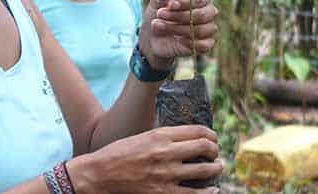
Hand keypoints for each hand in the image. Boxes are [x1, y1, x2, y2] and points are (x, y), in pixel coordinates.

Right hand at [78, 125, 221, 192]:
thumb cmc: (119, 153)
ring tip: (216, 168)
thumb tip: (185, 139)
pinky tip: (213, 190)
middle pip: (204, 147)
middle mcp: (166, 152)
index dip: (211, 134)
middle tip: (215, 154)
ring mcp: (166, 174)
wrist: (101, 173)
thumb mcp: (142, 137)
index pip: (197, 131)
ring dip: (215, 168)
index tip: (213, 138)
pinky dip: (209, 192)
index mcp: (160, 135)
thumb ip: (163, 138)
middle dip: (215, 150)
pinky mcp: (163, 192)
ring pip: (205, 170)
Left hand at [138, 0, 217, 68]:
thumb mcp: (157, 1)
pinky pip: (204, 45)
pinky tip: (176, 39)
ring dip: (177, 29)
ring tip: (159, 25)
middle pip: (202, 14)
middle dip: (178, 16)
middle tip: (160, 14)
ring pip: (201, 30)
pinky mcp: (206, 44)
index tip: (169, 4)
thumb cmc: (159, 14)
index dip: (185, 1)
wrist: (153, 37)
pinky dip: (188, 42)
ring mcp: (209, 28)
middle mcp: (208, 11)